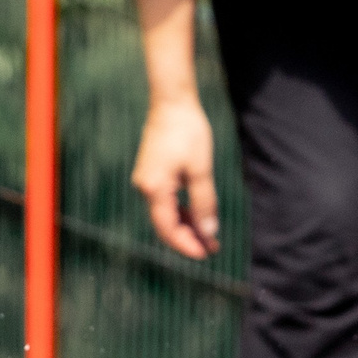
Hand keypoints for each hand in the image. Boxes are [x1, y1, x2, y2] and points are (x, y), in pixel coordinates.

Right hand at [131, 95, 219, 259]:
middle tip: (212, 247)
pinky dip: (180, 210)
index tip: (205, 253)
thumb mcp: (200, 170)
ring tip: (208, 233)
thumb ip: (204, 203)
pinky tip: (196, 214)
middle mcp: (145, 189)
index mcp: (154, 190)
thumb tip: (208, 231)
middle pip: (165, 225)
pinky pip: (164, 201)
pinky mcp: (151, 175)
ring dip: (186, 225)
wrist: (171, 103)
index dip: (186, 244)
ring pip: (165, 214)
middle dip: (188, 237)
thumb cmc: (188, 132)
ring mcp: (146, 182)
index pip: (168, 229)